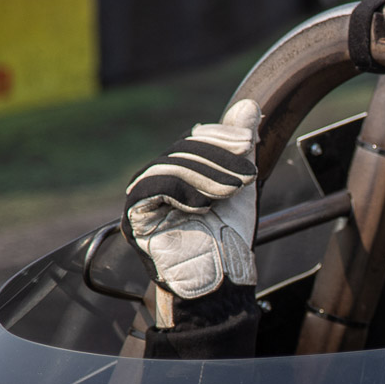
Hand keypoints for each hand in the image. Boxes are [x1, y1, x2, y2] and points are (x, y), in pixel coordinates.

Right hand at [123, 99, 261, 298]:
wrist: (221, 277)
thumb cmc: (229, 238)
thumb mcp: (242, 183)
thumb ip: (241, 147)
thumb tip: (249, 106)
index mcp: (178, 173)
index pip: (193, 141)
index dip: (219, 138)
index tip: (247, 144)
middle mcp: (156, 183)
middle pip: (182, 150)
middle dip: (217, 158)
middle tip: (245, 176)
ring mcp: (142, 199)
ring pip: (170, 165)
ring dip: (206, 175)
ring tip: (230, 192)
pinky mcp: (135, 216)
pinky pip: (153, 187)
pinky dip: (183, 190)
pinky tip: (203, 206)